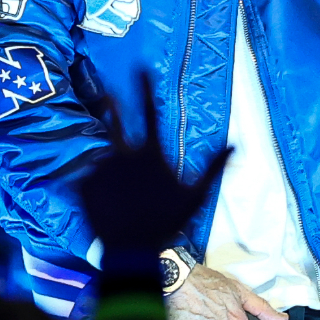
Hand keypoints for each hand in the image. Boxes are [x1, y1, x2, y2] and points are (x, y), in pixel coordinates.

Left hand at [81, 72, 230, 256]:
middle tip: (106, 92)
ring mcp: (101, 170)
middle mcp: (122, 156)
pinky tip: (106, 199)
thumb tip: (235, 143)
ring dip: (110, 162)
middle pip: (114, 122)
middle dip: (111, 104)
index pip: (149, 113)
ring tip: (118, 184)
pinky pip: (90, 177)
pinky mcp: (84, 186)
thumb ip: (214, 167)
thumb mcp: (196, 196)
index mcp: (150, 155)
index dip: (144, 88)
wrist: (130, 251)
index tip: (140, 67)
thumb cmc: (166, 222)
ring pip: (104, 156)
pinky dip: (97, 183)